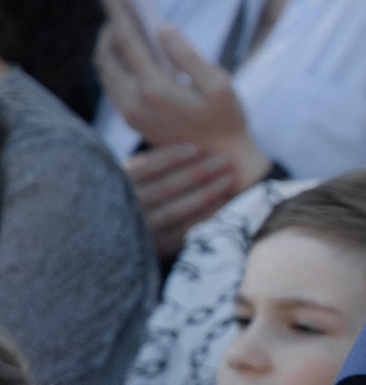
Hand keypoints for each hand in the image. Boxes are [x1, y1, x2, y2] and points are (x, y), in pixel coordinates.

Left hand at [94, 0, 268, 181]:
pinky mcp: (132, 120)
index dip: (117, 11)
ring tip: (124, 29)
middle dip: (110, 27)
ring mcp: (129, 113)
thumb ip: (188, 55)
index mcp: (155, 88)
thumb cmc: (227, 120)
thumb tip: (161, 29)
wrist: (222, 161)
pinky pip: (112, 85)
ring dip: (109, 46)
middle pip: (107, 54)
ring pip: (105, 71)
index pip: (127, 40)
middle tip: (120, 8)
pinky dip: (115, 64)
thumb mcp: (220, 84)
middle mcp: (134, 101)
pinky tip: (130, 55)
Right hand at [125, 143, 240, 256]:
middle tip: (224, 160)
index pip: (146, 168)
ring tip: (228, 178)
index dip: (172, 156)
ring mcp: (142, 229)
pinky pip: (185, 231)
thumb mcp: (135, 174)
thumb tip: (186, 136)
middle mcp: (127, 207)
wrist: (124, 233)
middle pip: (166, 188)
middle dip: (198, 172)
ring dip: (206, 193)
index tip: (198, 147)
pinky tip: (223, 202)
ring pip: (176, 210)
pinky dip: (205, 215)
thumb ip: (151, 161)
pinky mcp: (158, 247)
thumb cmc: (139, 192)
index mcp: (118, 183)